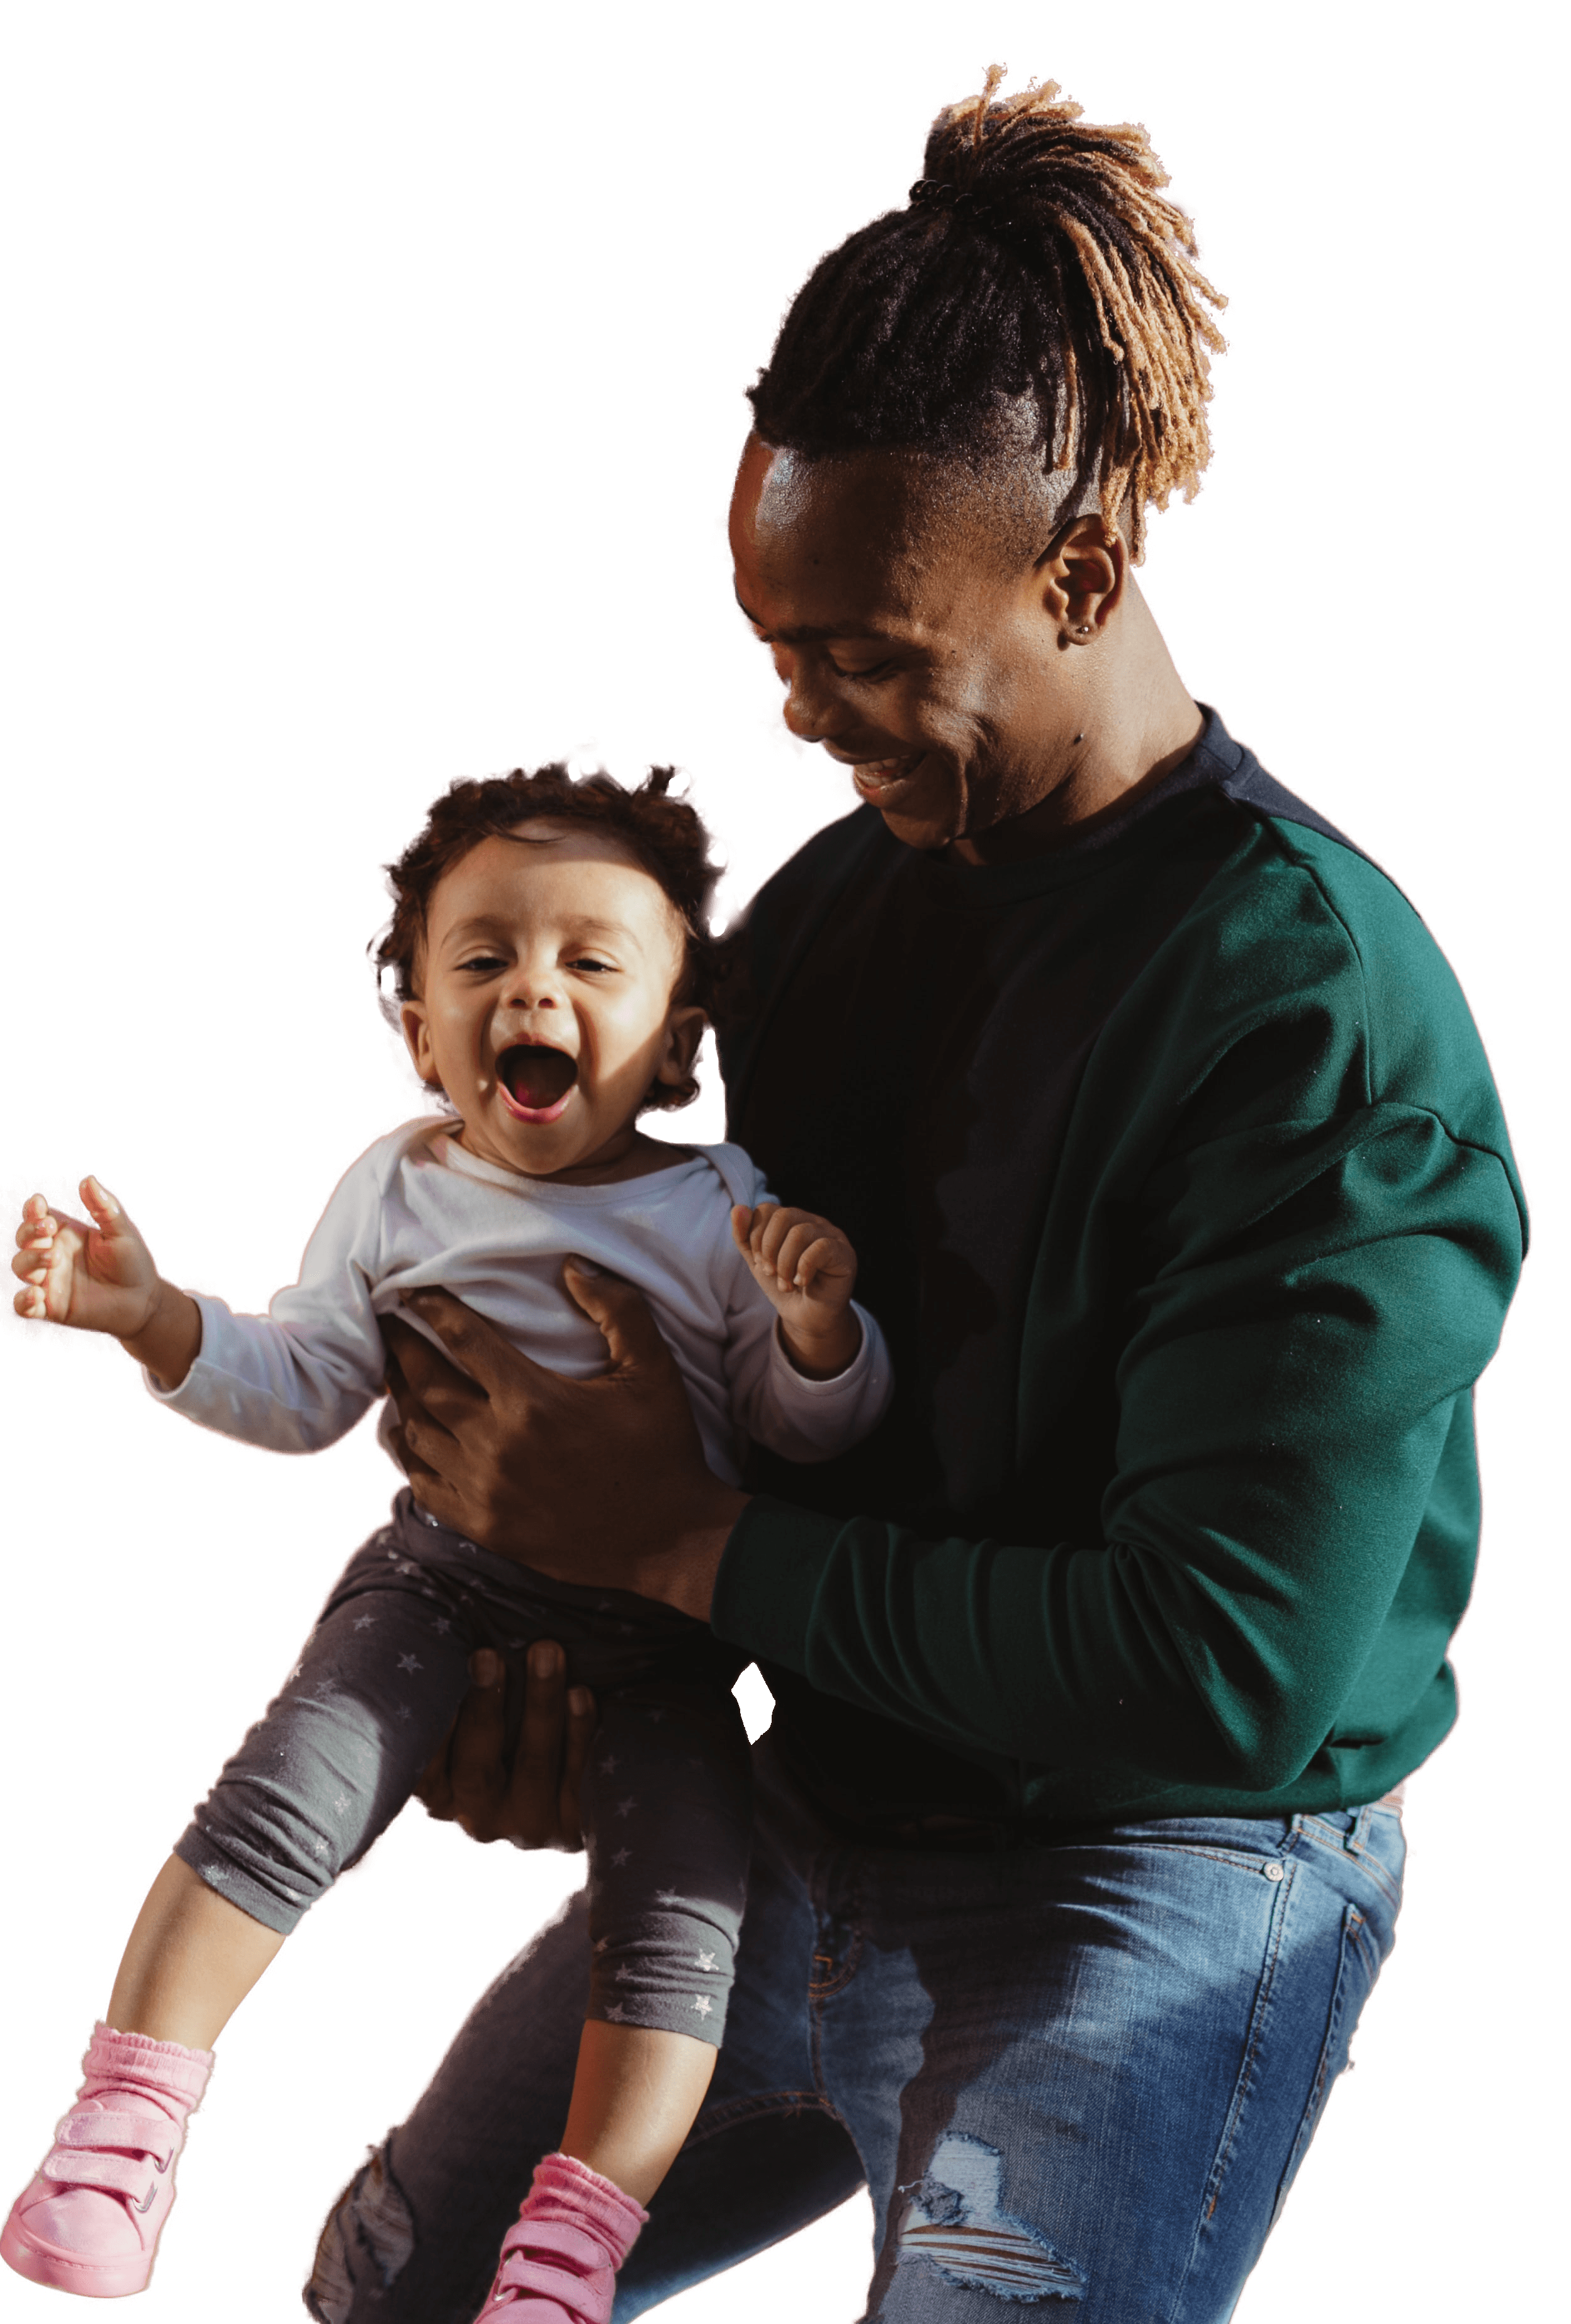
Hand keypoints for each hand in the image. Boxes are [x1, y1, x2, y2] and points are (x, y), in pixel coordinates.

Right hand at [12, 1177, 201, 1386]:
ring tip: (52, 1258)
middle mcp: (52, 1255)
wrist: (143, 1300)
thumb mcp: (121, 1232)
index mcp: (64, 1234)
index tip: (39, 1204)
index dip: (32, 1210)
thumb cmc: (132, 1262)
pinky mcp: (51, 1308)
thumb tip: (88, 1181)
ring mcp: (49, 1281)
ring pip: (21, 1267)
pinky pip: (24, 1306)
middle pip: (24, 1239)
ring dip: (30, 1260)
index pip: (37, 1217)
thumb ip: (104, 1208)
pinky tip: (36, 1294)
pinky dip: (23, 1301)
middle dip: (29, 1232)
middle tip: (48, 1230)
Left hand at [378, 1265, 747, 1618]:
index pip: (464, 1340)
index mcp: (533, 1401)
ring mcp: (486, 1490)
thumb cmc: (661, 1449)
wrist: (669, 1540)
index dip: (433, 1309)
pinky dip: (407, 1456)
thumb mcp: (653, 1371)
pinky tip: (404, 1434)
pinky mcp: (485, 1526)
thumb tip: (573, 1267)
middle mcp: (498, 1445)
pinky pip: (424, 1485)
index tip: (414, 1291)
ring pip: (418, 1434)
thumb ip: (618, 1310)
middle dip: (401, 1347)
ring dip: (401, 1398)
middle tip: (387, 1323)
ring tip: (394, 1371)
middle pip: (426, 1384)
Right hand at [414, 1641, 595, 1851]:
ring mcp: (526, 1824)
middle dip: (483, 1709)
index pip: (423, 1769)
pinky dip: (580, 1734)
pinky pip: (576, 1778)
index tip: (435, 1676)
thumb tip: (417, 1609)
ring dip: (539, 1707)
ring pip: (531, 1768)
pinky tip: (582, 1694)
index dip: (430, 1727)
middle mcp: (478, 1816)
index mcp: (443, 1792)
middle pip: (476, 1770)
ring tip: (547, 1652)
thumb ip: (454, 1686)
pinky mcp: (571, 1826)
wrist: (574, 1782)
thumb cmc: (508, 1722)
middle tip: (489, 1655)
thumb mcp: (473, 1714)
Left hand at [731, 1202, 862, 1377]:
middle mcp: (813, 1222)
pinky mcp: (845, 1253)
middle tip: (770, 1274)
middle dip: (769, 1249)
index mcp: (792, 1220)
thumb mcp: (758, 1262)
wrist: (807, 1318)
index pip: (767, 1210)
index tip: (759, 1263)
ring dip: (785, 1264)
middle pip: (783, 1216)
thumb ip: (744, 1237)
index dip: (756, 1236)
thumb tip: (738, 1208)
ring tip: (786, 1284)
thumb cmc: (785, 1286)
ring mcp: (832, 1235)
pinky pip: (821, 1247)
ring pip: (800, 1233)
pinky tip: (803, 1282)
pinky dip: (804, 1267)